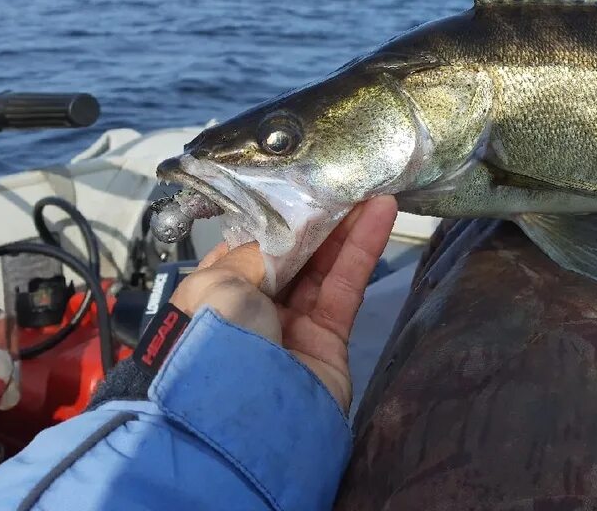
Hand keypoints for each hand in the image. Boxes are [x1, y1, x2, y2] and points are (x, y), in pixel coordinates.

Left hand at [170, 195, 397, 409]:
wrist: (243, 418)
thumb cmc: (215, 338)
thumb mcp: (222, 281)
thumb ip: (264, 250)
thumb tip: (293, 232)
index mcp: (215, 290)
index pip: (252, 242)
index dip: (281, 213)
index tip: (307, 181)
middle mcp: (252, 306)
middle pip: (293, 252)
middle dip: (318, 216)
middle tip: (346, 177)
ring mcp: (291, 324)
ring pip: (324, 264)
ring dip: (347, 225)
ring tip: (371, 185)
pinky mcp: (329, 338)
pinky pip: (347, 285)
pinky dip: (364, 248)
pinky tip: (382, 213)